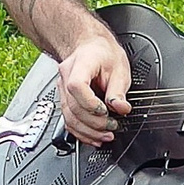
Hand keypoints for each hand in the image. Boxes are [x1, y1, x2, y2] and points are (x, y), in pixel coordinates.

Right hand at [56, 31, 131, 145]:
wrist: (90, 48)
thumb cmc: (103, 54)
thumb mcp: (119, 68)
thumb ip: (119, 90)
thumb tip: (121, 109)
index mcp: (81, 63)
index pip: (76, 85)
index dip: (90, 103)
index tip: (105, 111)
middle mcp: (66, 76)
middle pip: (73, 106)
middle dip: (93, 123)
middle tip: (112, 127)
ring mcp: (62, 89)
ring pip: (68, 117)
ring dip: (87, 131)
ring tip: (105, 136)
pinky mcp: (64, 99)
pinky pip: (68, 120)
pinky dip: (80, 132)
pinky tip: (92, 137)